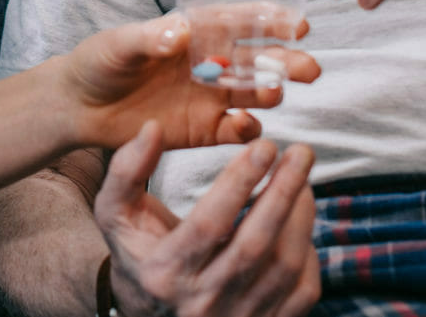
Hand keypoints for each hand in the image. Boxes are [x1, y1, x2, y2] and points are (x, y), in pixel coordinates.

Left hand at [63, 13, 320, 152]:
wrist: (80, 107)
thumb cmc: (99, 62)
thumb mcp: (119, 45)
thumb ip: (149, 38)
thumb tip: (181, 32)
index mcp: (197, 32)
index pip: (242, 21)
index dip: (272, 21)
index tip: (298, 25)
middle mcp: (212, 62)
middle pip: (260, 58)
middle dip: (286, 61)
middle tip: (309, 68)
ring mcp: (211, 96)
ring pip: (256, 93)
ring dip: (271, 92)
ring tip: (275, 94)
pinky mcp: (204, 130)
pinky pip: (237, 130)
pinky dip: (248, 129)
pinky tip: (246, 127)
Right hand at [96, 121, 319, 316]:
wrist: (150, 315)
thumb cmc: (138, 251)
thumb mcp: (116, 212)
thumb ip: (127, 170)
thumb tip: (153, 128)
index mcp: (164, 272)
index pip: (209, 223)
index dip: (239, 182)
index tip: (265, 146)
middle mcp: (201, 302)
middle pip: (255, 245)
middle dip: (284, 192)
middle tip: (301, 152)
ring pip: (285, 267)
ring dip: (301, 216)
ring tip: (301, 178)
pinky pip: (302, 291)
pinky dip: (309, 252)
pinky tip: (299, 222)